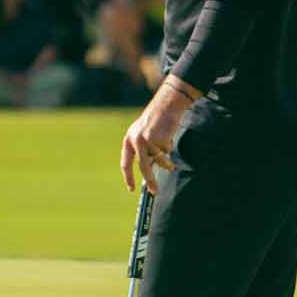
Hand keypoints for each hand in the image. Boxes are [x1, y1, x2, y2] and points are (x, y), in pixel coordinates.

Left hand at [120, 77, 194, 192]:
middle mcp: (135, 140)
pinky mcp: (158, 138)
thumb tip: (148, 172)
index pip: (126, 163)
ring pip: (159, 159)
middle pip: (143, 167)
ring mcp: (147, 139)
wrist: (167, 104)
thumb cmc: (157, 120)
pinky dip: (170, 148)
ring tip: (169, 153)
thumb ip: (143, 150)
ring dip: (166, 162)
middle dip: (150, 180)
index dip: (128, 177)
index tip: (131, 189)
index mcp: (129, 140)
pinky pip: (167, 152)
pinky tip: (169, 136)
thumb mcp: (144, 134)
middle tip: (154, 191)